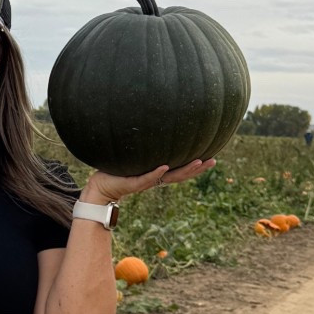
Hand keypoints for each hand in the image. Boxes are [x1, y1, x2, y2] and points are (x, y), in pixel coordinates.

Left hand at [81, 158, 214, 203]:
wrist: (99, 188)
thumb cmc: (115, 171)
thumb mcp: (132, 157)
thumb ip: (142, 147)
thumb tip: (149, 125)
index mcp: (157, 174)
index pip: (181, 170)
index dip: (196, 166)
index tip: (212, 157)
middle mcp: (155, 179)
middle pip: (181, 175)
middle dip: (198, 169)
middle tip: (213, 161)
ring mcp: (145, 182)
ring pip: (169, 178)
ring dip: (184, 170)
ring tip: (198, 162)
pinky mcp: (132, 184)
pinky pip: (146, 178)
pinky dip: (156, 173)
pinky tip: (165, 166)